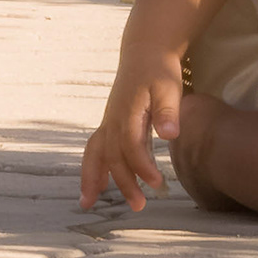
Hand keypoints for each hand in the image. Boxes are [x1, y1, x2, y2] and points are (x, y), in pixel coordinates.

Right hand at [80, 68, 184, 212]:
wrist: (145, 52)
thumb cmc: (159, 70)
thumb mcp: (169, 86)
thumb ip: (168, 111)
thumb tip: (168, 134)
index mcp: (128, 112)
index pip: (131, 145)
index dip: (141, 166)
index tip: (156, 183)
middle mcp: (113, 119)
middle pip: (112, 156)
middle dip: (122, 182)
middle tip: (138, 206)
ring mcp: (108, 122)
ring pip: (95, 153)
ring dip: (91, 178)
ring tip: (87, 203)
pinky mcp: (109, 124)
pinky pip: (95, 149)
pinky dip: (92, 168)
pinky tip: (95, 187)